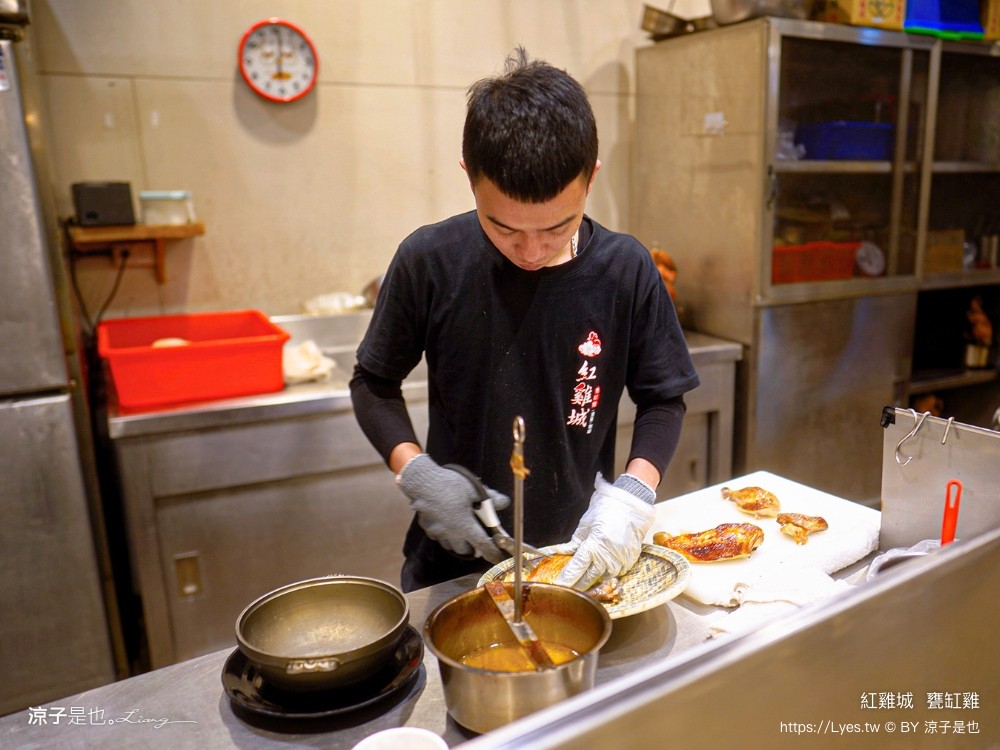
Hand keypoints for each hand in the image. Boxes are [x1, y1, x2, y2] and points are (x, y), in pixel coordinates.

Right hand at [397, 454, 510, 562]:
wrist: (422, 482)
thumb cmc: (450, 485)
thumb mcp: (474, 489)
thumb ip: (491, 499)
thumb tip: (505, 502)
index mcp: (465, 526)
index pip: (483, 545)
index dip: (492, 553)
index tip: (497, 558)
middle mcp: (451, 533)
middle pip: (465, 551)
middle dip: (473, 549)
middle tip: (478, 542)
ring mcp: (437, 531)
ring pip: (450, 545)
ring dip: (458, 543)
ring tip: (463, 534)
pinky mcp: (426, 526)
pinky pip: (438, 537)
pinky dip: (445, 535)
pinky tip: (447, 525)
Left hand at [555, 474, 655, 589]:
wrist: (632, 503)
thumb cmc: (606, 509)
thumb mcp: (585, 524)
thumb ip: (575, 543)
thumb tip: (562, 553)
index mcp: (593, 547)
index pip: (576, 569)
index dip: (566, 579)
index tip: (559, 586)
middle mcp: (607, 558)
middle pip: (588, 579)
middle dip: (577, 585)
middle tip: (568, 588)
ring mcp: (621, 561)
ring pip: (603, 579)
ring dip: (593, 581)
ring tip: (583, 582)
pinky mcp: (630, 561)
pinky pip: (617, 573)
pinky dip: (608, 573)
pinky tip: (602, 570)